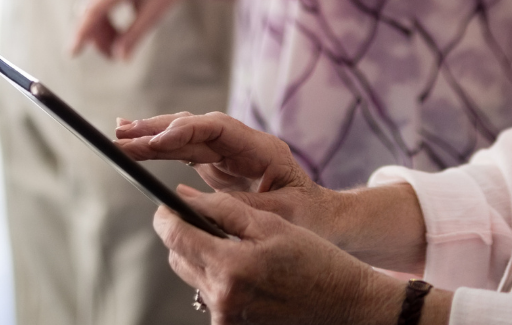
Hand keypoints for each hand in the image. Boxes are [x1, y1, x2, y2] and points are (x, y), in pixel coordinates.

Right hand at [71, 0, 240, 60]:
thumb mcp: (155, 14)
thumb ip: (136, 36)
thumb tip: (120, 58)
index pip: (95, 12)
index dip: (82, 34)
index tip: (72, 53)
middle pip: (92, 18)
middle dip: (101, 40)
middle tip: (116, 58)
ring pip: (92, 15)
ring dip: (104, 33)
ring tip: (123, 45)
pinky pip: (96, 9)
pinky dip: (106, 24)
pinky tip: (119, 33)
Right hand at [115, 111, 332, 228]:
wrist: (324, 218)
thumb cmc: (309, 217)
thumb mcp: (280, 214)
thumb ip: (240, 205)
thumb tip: (195, 201)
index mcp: (262, 148)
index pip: (217, 128)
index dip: (185, 131)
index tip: (156, 142)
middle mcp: (243, 144)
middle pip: (195, 127)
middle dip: (158, 129)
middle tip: (122, 133)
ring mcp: (230, 152)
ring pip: (186, 137)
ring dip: (152, 136)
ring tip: (119, 135)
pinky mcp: (219, 165)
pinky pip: (185, 152)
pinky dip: (161, 149)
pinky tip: (138, 144)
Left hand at [155, 188, 408, 324]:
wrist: (344, 305)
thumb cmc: (316, 262)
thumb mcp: (273, 224)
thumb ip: (224, 209)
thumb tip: (186, 198)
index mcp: (231, 266)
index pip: (174, 236)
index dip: (167, 216)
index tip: (168, 206)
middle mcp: (222, 298)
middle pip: (178, 259)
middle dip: (187, 237)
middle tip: (214, 224)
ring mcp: (225, 319)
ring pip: (192, 278)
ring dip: (205, 260)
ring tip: (241, 252)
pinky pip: (210, 296)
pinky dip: (220, 281)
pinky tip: (249, 274)